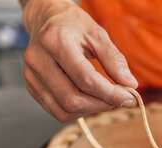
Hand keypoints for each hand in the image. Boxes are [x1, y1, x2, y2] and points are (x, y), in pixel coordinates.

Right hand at [22, 0, 137, 121]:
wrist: (46, 20)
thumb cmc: (73, 26)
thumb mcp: (98, 34)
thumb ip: (114, 59)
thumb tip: (130, 84)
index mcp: (55, 42)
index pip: (85, 79)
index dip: (111, 94)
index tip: (130, 98)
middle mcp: (38, 60)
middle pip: (73, 99)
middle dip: (102, 105)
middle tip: (120, 100)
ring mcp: (31, 75)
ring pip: (64, 110)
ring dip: (91, 111)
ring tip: (105, 100)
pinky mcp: (32, 87)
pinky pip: (57, 111)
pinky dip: (78, 112)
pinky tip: (89, 100)